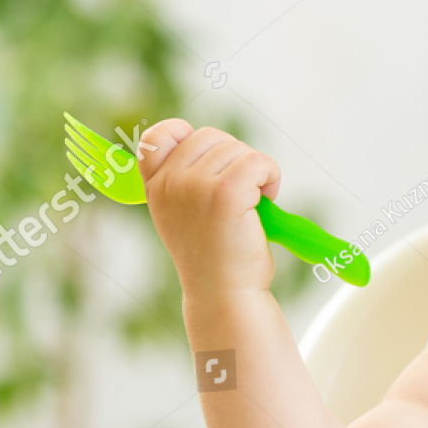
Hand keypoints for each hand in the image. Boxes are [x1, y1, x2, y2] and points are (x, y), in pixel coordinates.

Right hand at [137, 119, 280, 296]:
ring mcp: (195, 186)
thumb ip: (185, 180)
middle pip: (212, 136)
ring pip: (239, 149)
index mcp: (155, 186)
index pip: (159, 136)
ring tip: (253, 203)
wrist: (225, 292)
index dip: (188, 135)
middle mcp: (170, 183)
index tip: (212, 160)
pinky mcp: (225, 193)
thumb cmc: (214, 255)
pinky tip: (267, 199)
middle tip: (243, 192)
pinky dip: (271, 176)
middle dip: (236, 158)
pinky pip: (259, 162)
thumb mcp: (183, 214)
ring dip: (257, 171)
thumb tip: (216, 147)